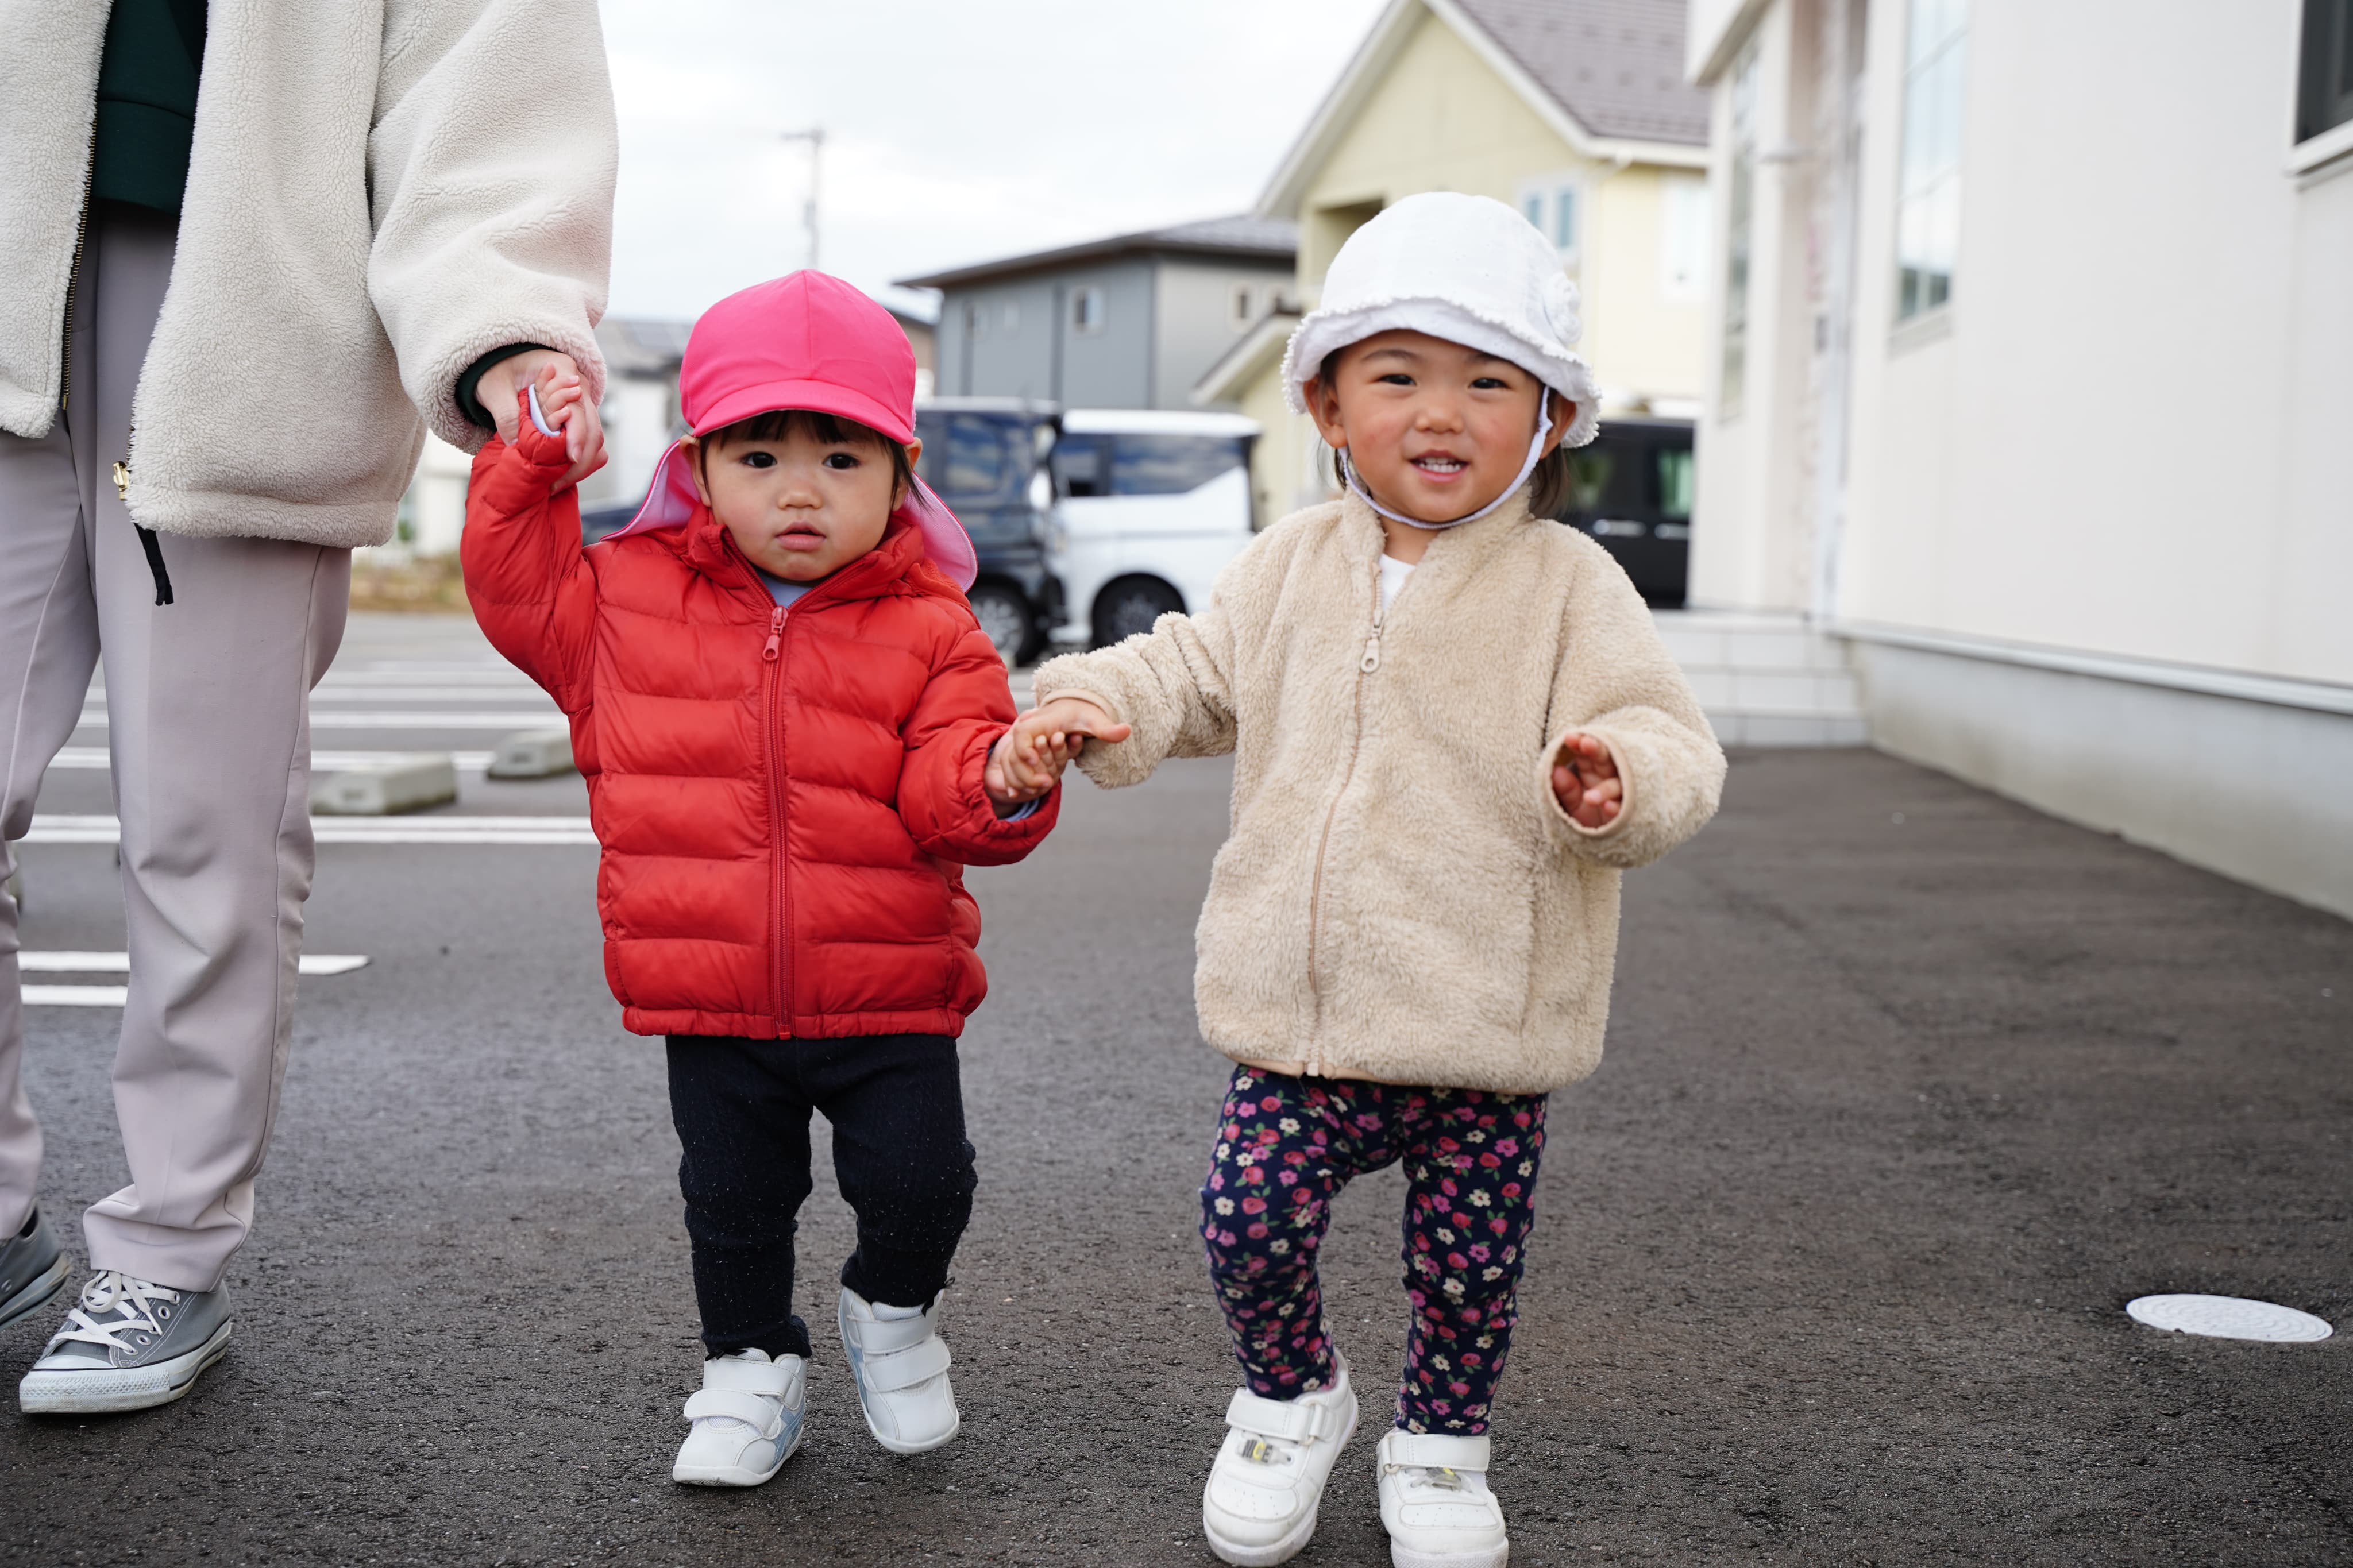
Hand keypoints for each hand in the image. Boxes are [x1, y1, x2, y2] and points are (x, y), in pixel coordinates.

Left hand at [479, 349, 605, 493]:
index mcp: (563, 370)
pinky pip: (588, 444)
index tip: (570, 459)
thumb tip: (518, 446)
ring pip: (595, 440)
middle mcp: (579, 387)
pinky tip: (559, 474)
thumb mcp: (494, 387)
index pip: (578, 409)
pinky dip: (579, 462)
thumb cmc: (496, 369)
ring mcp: (581, 404)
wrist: (500, 360)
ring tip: (555, 484)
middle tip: (555, 484)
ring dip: (581, 465)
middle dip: (579, 461)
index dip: (577, 436)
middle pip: (593, 430)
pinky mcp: (577, 418)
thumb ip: (506, 414)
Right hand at [985, 697, 1132, 808]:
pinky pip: (1014, 768)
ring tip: (1037, 790)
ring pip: (1011, 764)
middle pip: (1014, 754)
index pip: (1021, 734)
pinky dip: (1015, 780)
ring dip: (1021, 779)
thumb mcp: (1094, 719)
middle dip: (1026, 771)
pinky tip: (1016, 795)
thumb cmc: (1082, 714)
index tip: (1035, 761)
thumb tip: (1127, 730)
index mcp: (1039, 722)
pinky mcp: (1026, 754)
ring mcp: (1024, 745)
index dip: (1025, 749)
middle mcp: (1027, 733)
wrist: (1073, 709)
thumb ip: (1107, 729)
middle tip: (1044, 784)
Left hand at [1551, 731, 1621, 829]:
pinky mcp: (1629, 813)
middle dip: (1596, 749)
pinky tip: (1608, 808)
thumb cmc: (1585, 818)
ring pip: (1617, 785)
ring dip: (1604, 789)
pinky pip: (1625, 808)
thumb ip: (1564, 790)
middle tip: (1586, 743)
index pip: (1586, 751)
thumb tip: (1556, 771)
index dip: (1580, 743)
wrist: (1600, 842)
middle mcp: (1608, 776)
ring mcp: (1620, 794)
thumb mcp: (1569, 806)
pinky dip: (1617, 807)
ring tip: (1589, 798)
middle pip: (1606, 758)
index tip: (1570, 738)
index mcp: (1592, 768)